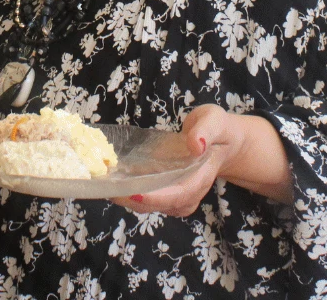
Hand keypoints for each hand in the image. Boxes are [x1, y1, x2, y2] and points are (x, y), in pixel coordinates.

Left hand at [111, 105, 291, 216]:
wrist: (220, 142)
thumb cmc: (217, 130)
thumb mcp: (214, 121)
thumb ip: (206, 131)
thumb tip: (196, 143)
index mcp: (200, 177)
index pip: (179, 194)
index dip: (157, 197)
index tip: (134, 193)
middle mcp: (188, 192)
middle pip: (160, 205)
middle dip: (133, 199)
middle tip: (108, 187)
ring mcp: (175, 192)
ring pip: (150, 204)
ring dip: (127, 197)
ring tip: (106, 183)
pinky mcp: (165, 188)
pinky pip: (146, 195)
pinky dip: (128, 191)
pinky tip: (113, 179)